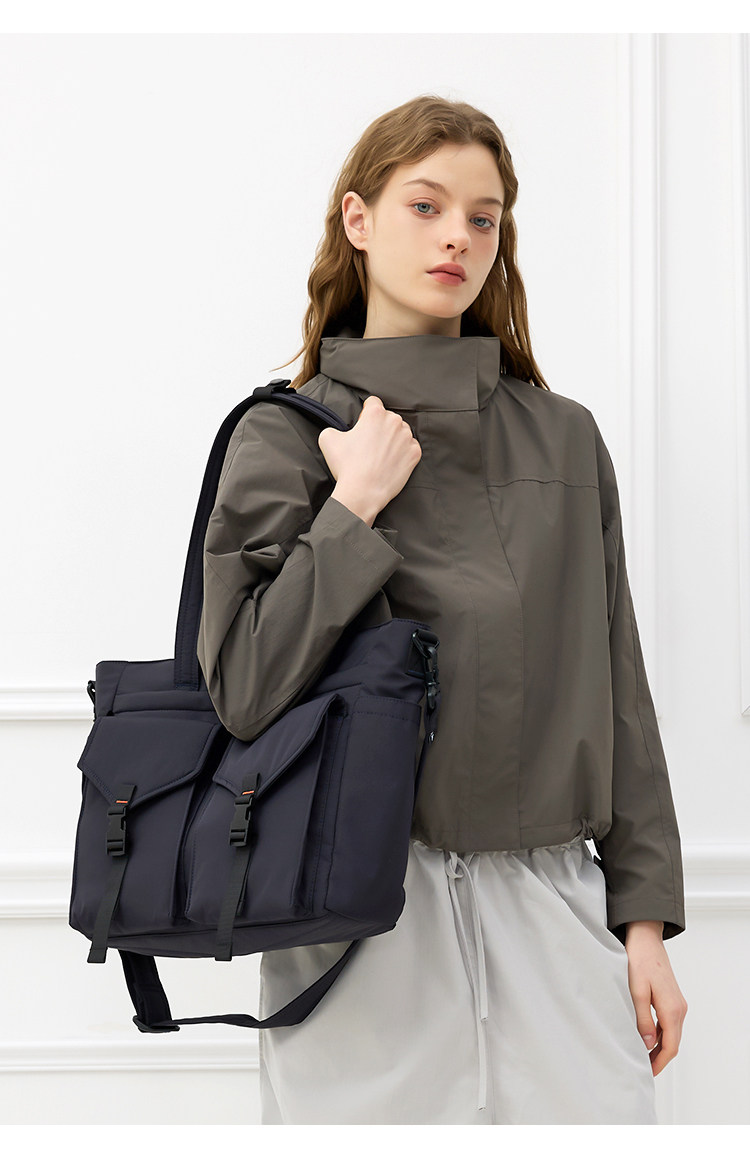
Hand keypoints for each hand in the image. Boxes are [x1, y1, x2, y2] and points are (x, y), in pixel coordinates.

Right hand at [318, 395, 421, 514]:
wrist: (363, 492)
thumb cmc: (346, 466)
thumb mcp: (327, 438)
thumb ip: (334, 427)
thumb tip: (338, 430)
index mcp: (375, 413)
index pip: (373, 402)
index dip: (365, 413)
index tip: (362, 425)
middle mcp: (394, 422)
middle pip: (388, 417)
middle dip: (380, 427)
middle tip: (369, 444)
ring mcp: (407, 438)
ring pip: (401, 432)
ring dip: (393, 439)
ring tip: (380, 455)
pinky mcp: (414, 454)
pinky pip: (410, 447)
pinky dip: (403, 452)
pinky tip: (391, 461)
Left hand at [625, 921, 687, 1075]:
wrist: (646, 938)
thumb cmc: (639, 961)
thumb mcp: (636, 991)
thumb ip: (643, 1019)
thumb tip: (648, 1044)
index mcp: (672, 1010)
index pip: (670, 1047)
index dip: (659, 1063)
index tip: (647, 1073)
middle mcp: (679, 1009)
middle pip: (672, 1043)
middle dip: (659, 1059)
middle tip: (642, 1069)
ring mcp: (677, 1003)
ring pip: (671, 1034)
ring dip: (659, 1048)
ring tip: (641, 1057)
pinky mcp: (672, 998)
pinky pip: (669, 1023)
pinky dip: (660, 1035)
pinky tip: (646, 1038)